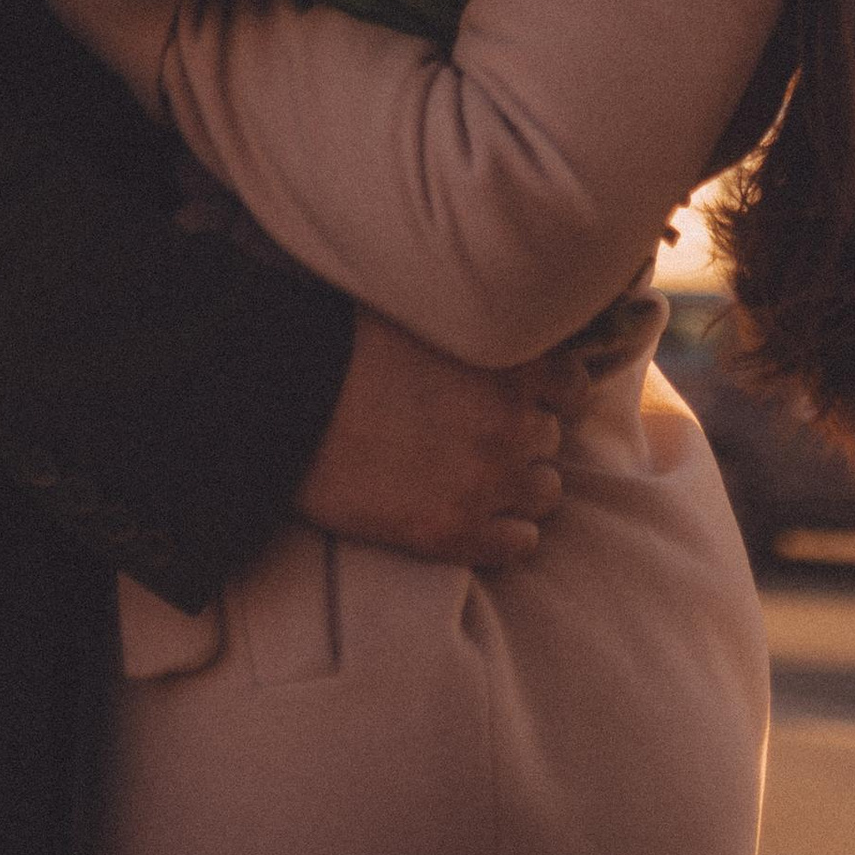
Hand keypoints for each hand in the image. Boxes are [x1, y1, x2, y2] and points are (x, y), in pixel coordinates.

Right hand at [295, 309, 578, 570]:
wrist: (281, 403)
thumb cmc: (342, 343)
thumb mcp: (420, 311)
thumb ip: (472, 321)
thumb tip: (496, 313)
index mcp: (508, 363)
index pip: (573, 385)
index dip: (547, 392)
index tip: (522, 396)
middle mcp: (509, 425)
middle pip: (551, 441)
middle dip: (522, 437)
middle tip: (479, 434)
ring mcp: (484, 484)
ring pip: (544, 494)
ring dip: (518, 485)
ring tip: (476, 477)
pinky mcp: (452, 533)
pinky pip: (518, 544)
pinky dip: (505, 532)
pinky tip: (475, 517)